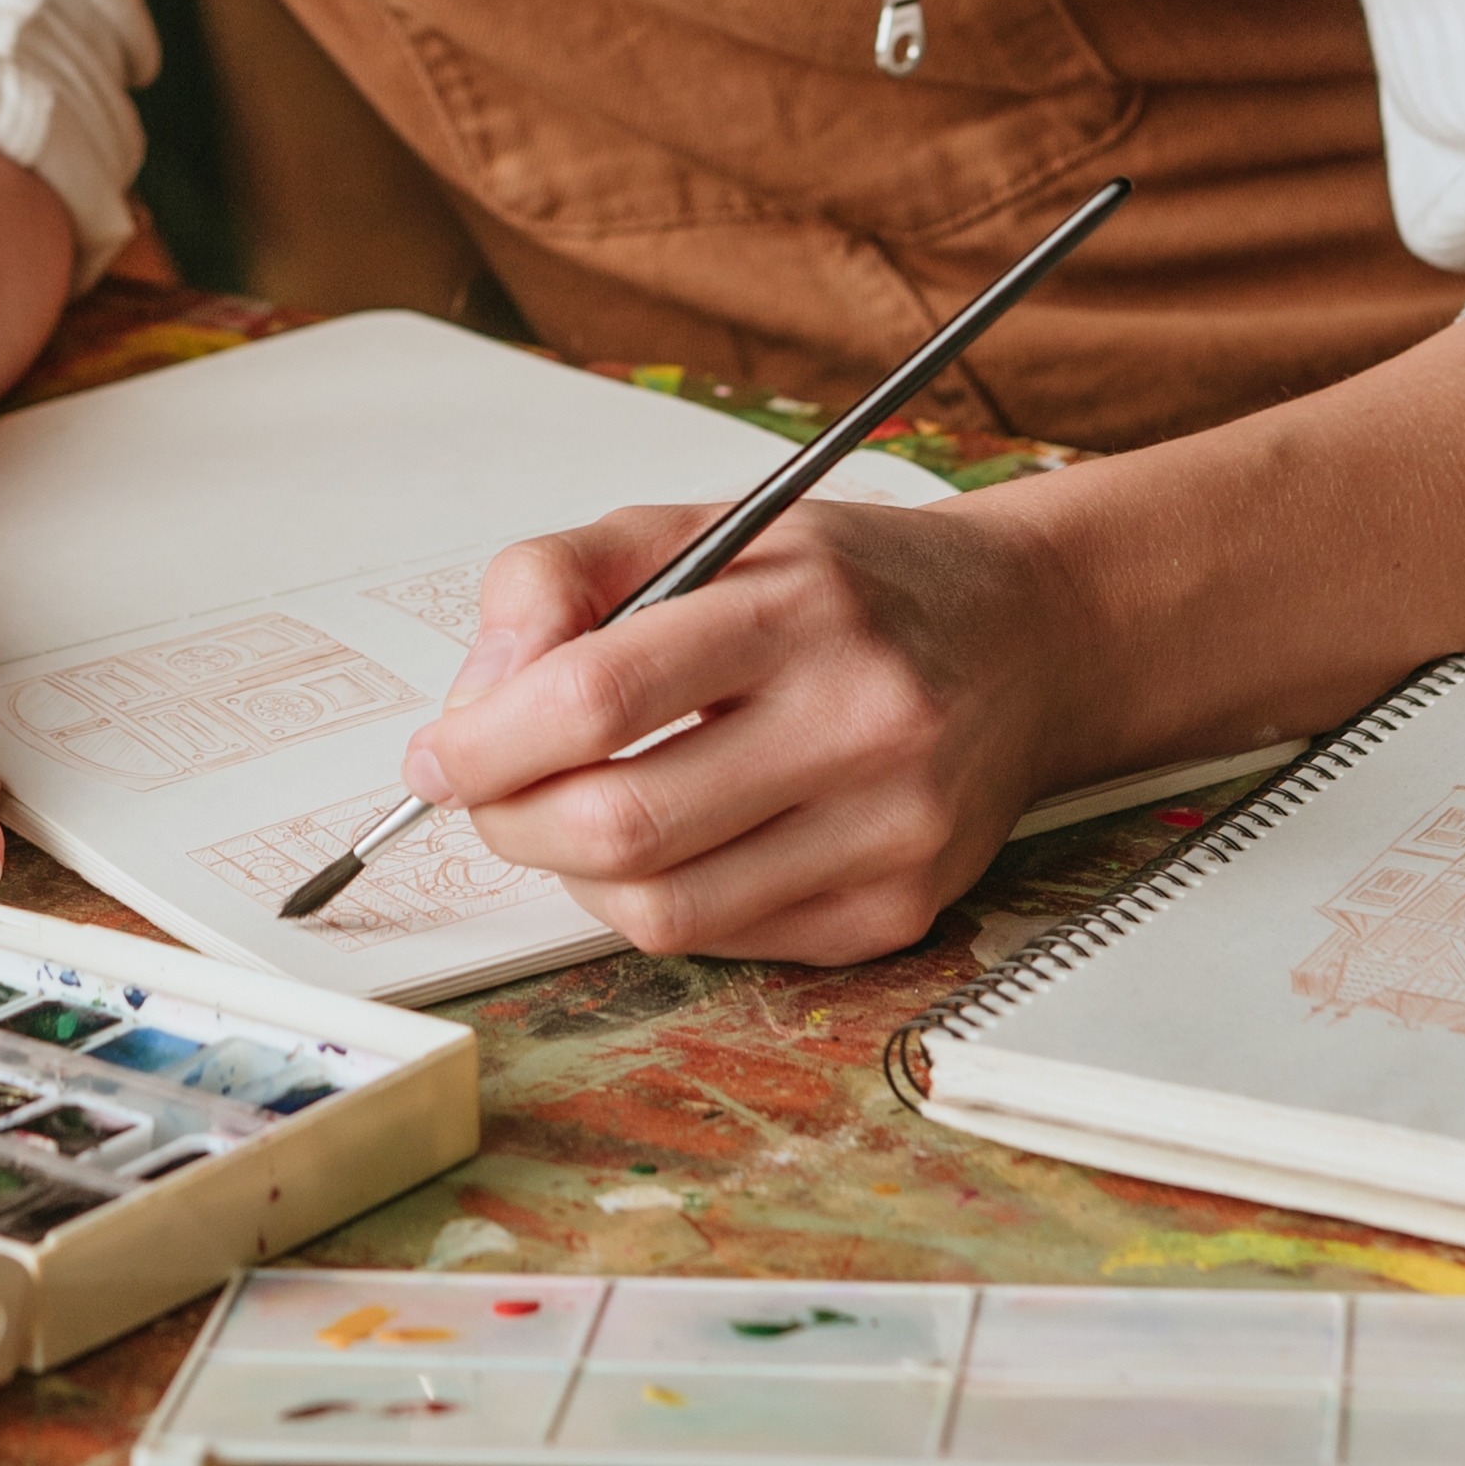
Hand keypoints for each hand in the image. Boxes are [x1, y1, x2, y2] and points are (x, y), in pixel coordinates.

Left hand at [405, 489, 1092, 963]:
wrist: (1024, 638)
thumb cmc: (848, 584)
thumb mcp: (705, 526)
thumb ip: (564, 576)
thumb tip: (476, 698)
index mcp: (800, 606)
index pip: (598, 695)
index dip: (486, 740)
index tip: (440, 752)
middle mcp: (859, 721)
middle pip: (619, 824)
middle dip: (512, 819)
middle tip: (488, 791)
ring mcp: (889, 830)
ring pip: (661, 907)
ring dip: (573, 872)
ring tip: (572, 812)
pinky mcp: (897, 908)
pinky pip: (724, 939)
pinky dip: (658, 900)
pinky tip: (668, 842)